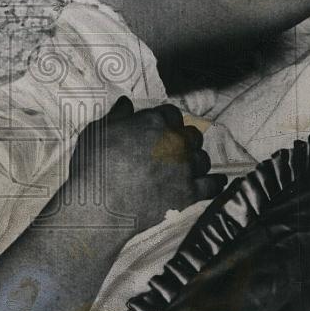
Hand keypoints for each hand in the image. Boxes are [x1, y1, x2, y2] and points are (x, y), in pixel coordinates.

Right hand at [60, 96, 226, 233]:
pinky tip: (215, 181)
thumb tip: (127, 103)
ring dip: (196, 159)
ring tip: (187, 165)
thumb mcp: (98, 132)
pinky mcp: (189, 193)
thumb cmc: (94, 167)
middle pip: (191, 134)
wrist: (100, 207)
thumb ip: (117, 116)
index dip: (165, 120)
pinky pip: (212, 185)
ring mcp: (184, 168)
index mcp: (153, 122)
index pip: (171, 113)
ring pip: (203, 158)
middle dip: (183, 138)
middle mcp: (174, 141)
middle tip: (173, 147)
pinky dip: (215, 182)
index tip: (160, 127)